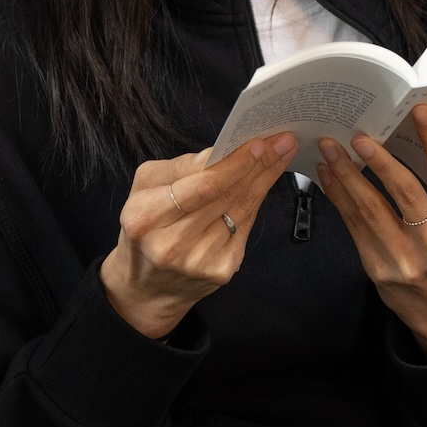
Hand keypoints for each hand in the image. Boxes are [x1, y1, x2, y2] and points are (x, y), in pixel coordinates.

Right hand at [100, 132, 298, 338]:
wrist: (147, 286)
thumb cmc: (146, 227)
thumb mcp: (143, 189)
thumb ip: (178, 168)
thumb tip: (215, 153)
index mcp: (147, 218)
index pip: (202, 187)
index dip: (234, 164)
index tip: (259, 143)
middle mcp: (173, 244)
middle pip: (227, 196)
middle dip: (259, 164)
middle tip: (283, 141)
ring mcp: (200, 261)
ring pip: (242, 209)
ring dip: (264, 179)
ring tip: (282, 154)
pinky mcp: (221, 270)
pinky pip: (245, 226)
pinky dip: (256, 200)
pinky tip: (265, 181)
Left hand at [316, 104, 426, 360]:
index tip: (421, 113)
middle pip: (406, 193)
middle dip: (381, 161)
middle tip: (361, 135)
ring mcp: (404, 260)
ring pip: (372, 209)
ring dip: (348, 175)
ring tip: (331, 148)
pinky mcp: (377, 268)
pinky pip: (354, 226)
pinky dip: (339, 197)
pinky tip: (329, 175)